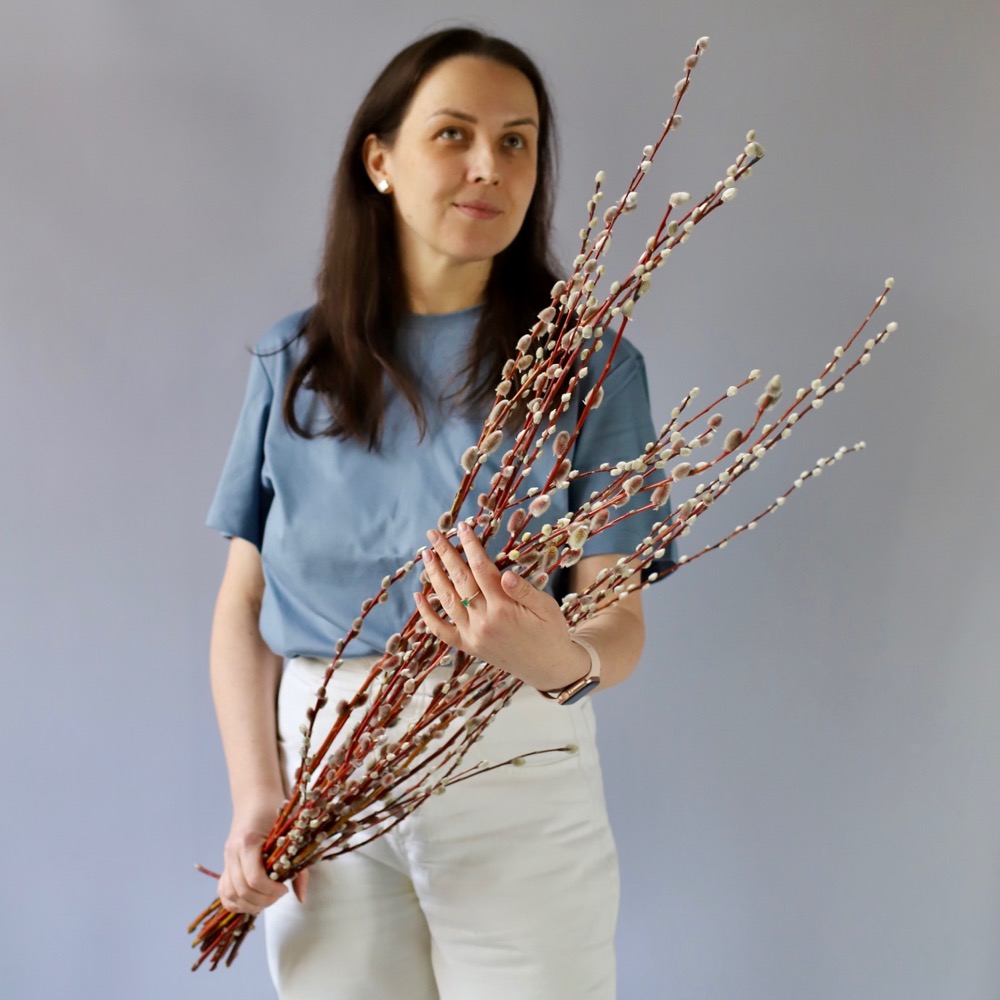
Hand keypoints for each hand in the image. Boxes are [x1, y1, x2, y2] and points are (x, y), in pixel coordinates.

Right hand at [218, 800, 308, 914]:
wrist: (256, 797)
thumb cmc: (277, 812)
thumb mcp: (291, 835)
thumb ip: (298, 867)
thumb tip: (301, 898)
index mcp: (248, 842)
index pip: (254, 879)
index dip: (270, 891)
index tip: (285, 889)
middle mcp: (233, 852)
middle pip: (241, 891)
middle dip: (263, 900)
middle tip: (279, 895)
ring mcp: (226, 858)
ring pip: (228, 895)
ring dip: (249, 905)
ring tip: (267, 900)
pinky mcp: (226, 863)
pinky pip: (223, 891)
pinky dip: (235, 902)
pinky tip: (252, 900)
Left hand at [414, 522, 588, 691]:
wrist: (548, 669)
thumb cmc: (551, 632)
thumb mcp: (547, 607)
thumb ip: (524, 590)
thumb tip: (505, 574)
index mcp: (505, 608)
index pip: (482, 569)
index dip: (471, 546)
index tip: (463, 527)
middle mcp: (484, 622)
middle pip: (460, 580)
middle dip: (446, 554)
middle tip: (433, 534)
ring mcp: (473, 636)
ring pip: (447, 600)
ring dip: (434, 576)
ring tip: (426, 555)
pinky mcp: (468, 647)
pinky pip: (441, 631)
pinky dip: (427, 614)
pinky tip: (419, 596)